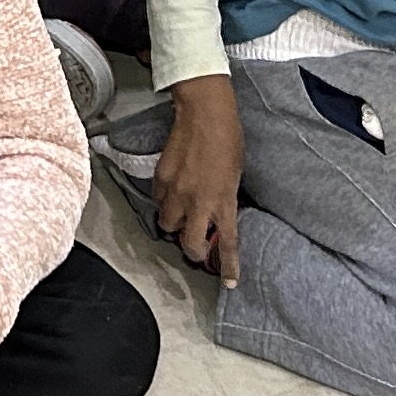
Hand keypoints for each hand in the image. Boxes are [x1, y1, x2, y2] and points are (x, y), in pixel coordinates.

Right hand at [152, 76, 246, 286]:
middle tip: (197, 245)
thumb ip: (226, 199)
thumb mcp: (236, 175)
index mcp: (224, 202)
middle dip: (193, 251)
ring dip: (176, 224)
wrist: (204, 113)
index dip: (229, 267)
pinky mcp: (161, 178)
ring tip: (183, 212)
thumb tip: (218, 214)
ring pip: (169, 224)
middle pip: (189, 245)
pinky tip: (174, 190)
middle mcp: (199, 202)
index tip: (230, 283)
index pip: (227, 243)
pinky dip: (165, 201)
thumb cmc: (228, 140)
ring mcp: (177, 191)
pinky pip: (159, 201)